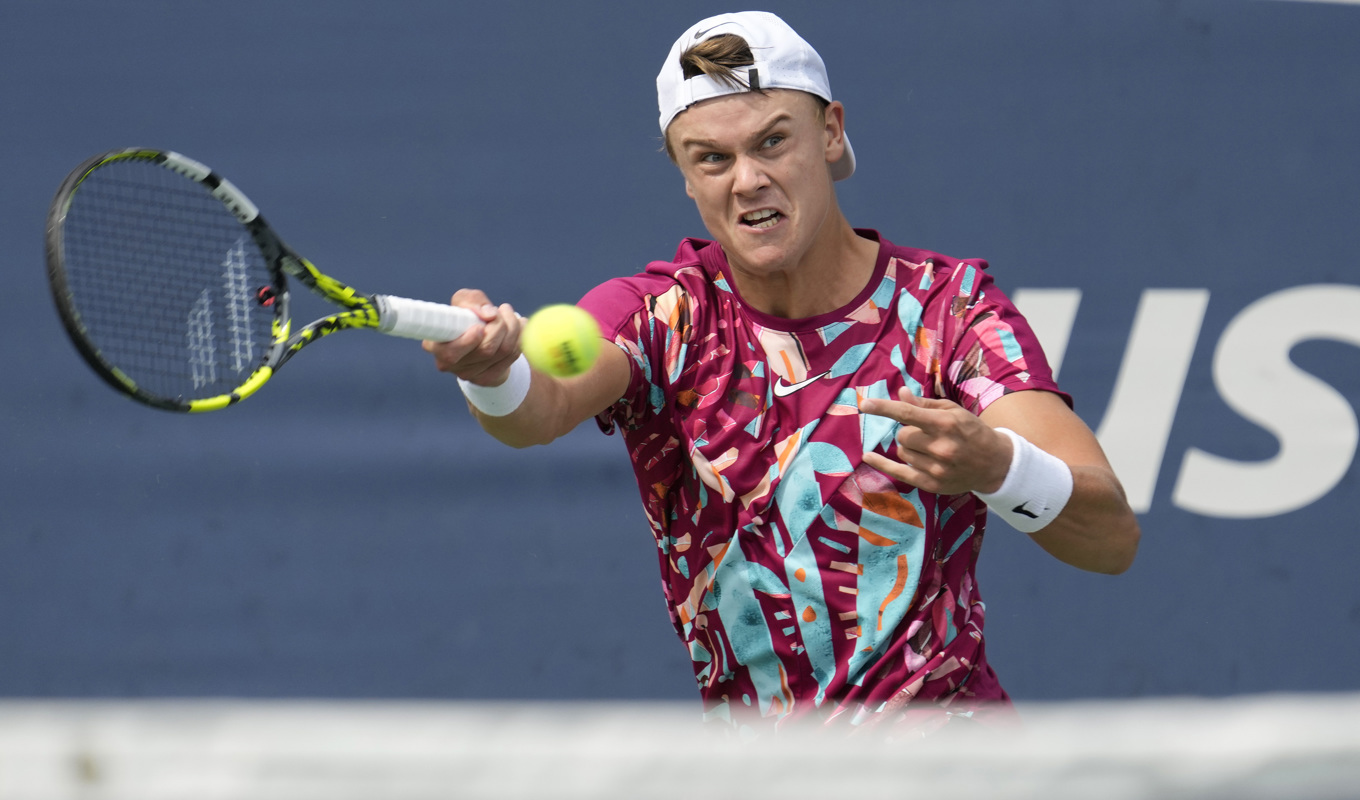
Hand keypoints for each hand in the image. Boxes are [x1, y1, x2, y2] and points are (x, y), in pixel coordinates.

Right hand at [421, 289, 523, 385]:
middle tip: (501, 310)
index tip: (480, 328)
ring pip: (503, 352)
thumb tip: (488, 314)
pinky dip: (520, 337)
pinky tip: (519, 325)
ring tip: (509, 313)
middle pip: (485, 350)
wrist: (480, 338)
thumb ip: (473, 301)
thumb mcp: (465, 301)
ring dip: (513, 327)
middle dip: (499, 325)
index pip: (450, 353)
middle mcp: (449, 364)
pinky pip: (513, 356)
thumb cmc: (467, 315)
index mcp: (436, 345)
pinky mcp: (488, 379)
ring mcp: (470, 375)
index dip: (468, 342)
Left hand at [860, 387, 1012, 495]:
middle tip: (926, 434)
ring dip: (909, 447)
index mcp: (945, 424)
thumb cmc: (972, 432)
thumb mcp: (953, 411)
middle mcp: (940, 447)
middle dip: (909, 432)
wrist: (995, 464)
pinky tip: (868, 456)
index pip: (907, 413)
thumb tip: (900, 393)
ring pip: (902, 452)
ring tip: (929, 448)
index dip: (884, 408)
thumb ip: (924, 404)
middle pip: (902, 435)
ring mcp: (936, 468)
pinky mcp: (932, 484)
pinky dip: (881, 464)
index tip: (865, 404)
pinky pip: (898, 473)